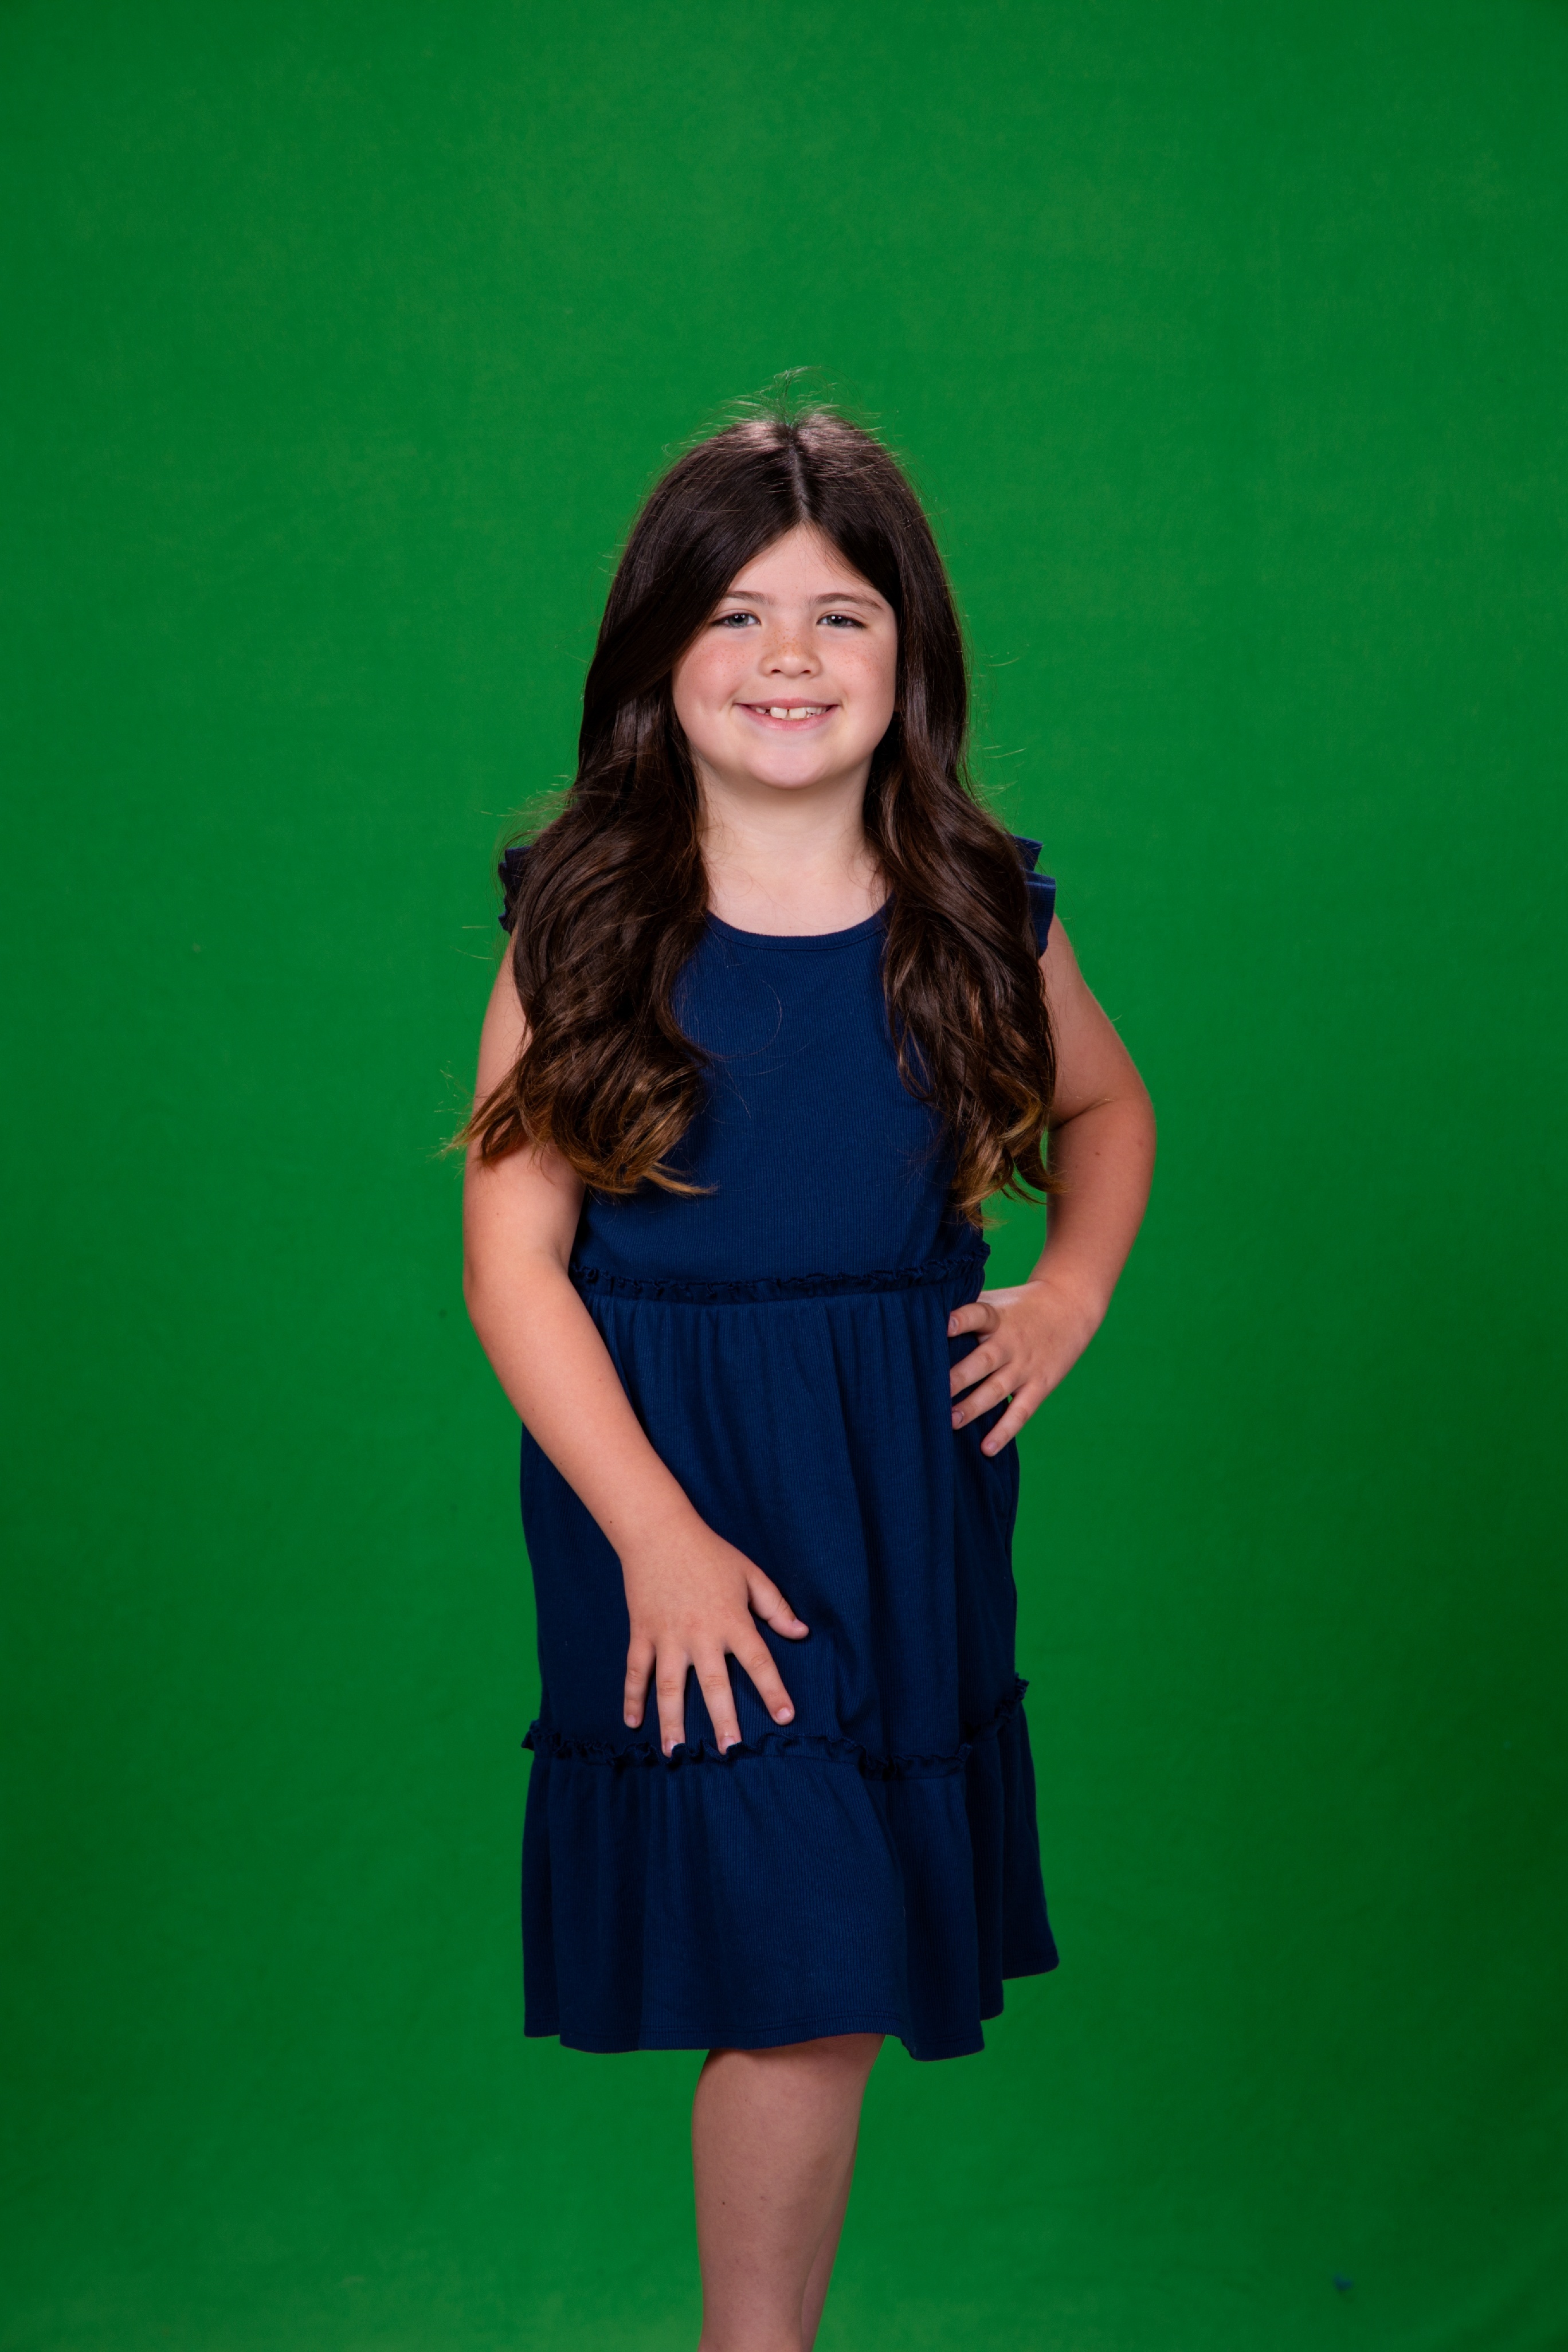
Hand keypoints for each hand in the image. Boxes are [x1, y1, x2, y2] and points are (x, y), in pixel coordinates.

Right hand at [621, 1513, 808, 1754]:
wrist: (659, 1532)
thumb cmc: (710, 1553)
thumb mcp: (751, 1575)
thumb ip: (776, 1607)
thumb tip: (802, 1633)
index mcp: (731, 1620)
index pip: (758, 1660)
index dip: (773, 1689)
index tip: (785, 1716)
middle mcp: (700, 1634)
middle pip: (713, 1683)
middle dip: (723, 1719)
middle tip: (730, 1751)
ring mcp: (667, 1636)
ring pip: (668, 1686)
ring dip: (672, 1721)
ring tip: (676, 1752)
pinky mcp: (641, 1633)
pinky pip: (635, 1670)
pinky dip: (631, 1697)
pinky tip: (632, 1723)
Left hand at [947, 1274, 1102, 1455]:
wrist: (1070, 1307)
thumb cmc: (1018, 1307)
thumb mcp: (995, 1301)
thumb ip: (965, 1309)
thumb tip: (918, 1315)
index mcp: (996, 1317)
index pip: (978, 1314)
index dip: (962, 1319)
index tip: (945, 1325)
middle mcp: (1010, 1342)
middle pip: (983, 1360)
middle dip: (959, 1377)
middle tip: (933, 1393)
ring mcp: (1025, 1366)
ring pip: (997, 1389)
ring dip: (973, 1407)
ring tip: (950, 1421)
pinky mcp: (1039, 1385)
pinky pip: (1021, 1411)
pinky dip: (1005, 1430)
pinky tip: (986, 1448)